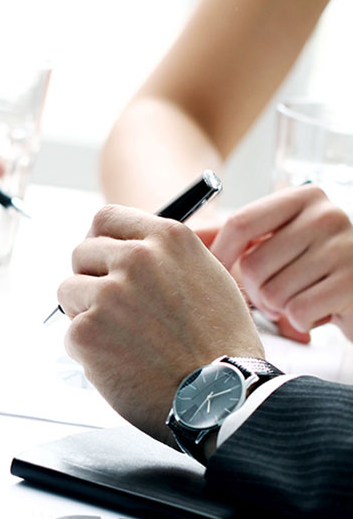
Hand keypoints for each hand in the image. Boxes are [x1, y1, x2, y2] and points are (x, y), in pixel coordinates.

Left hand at [57, 205, 263, 444]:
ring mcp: (109, 294)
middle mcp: (136, 258)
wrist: (223, 398)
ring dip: (84, 313)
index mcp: (168, 238)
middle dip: (90, 279)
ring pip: (68, 290)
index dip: (99, 241)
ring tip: (122, 339)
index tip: (101, 259)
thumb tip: (124, 248)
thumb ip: (164, 258)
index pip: (106, 218)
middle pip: (81, 253)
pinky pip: (70, 332)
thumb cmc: (221, 346)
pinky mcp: (87, 330)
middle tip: (114, 310)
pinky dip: (87, 350)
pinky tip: (121, 362)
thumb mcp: (209, 278)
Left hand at [209, 185, 352, 340]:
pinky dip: (299, 321)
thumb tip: (183, 235)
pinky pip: (297, 312)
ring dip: (277, 307)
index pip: (241, 223)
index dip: (219, 254)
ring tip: (296, 299)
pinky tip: (314, 311)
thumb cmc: (311, 267)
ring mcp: (345, 248)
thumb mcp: (277, 240)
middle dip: (254, 290)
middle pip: (253, 263)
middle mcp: (327, 215)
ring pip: (273, 292)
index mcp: (302, 197)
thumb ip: (233, 235)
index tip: (211, 273)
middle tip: (272, 293)